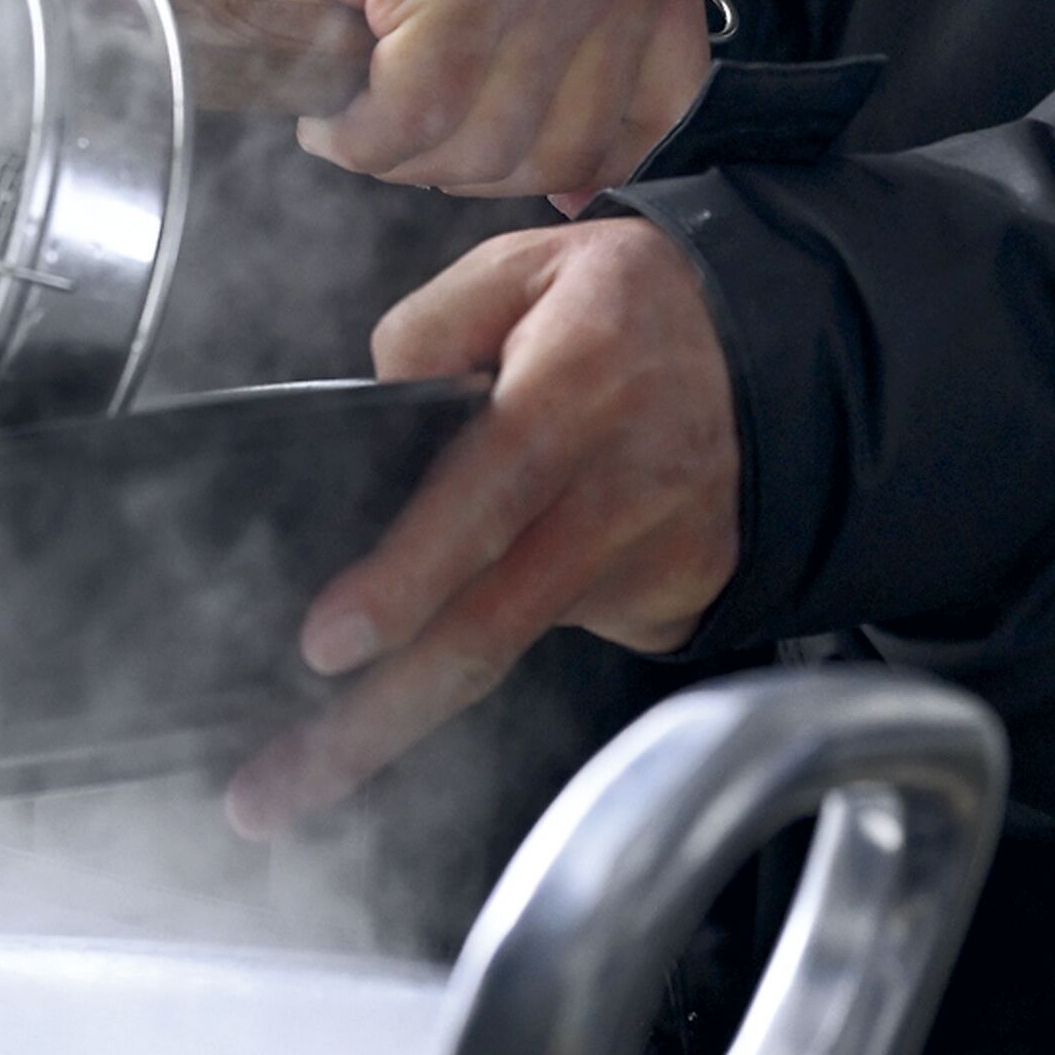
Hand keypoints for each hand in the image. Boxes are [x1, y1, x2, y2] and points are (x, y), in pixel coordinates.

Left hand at [225, 217, 741, 832]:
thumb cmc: (636, 310)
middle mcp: (623, 484)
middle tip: (277, 787)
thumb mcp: (528, 266)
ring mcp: (652, 557)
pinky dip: (486, 650)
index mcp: (578, 382)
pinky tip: (440, 649)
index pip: (487, 493)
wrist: (777, 356)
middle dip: (378, 717)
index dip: (409, 577)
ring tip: (301, 771)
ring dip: (399, 723)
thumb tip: (375, 407)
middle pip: (492, 624)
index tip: (330, 643)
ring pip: (510, 654)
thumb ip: (429, 326)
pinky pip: (552, 635)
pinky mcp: (666, 604)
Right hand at [287, 0, 710, 204]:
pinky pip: (416, 123)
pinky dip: (360, 137)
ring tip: (375, 100)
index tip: (495, 129)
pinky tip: (340, 106)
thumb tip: (582, 198)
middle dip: (469, 162)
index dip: (564, 158)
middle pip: (566, 151)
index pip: (656, 120)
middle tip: (410, 113)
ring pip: (490, 150)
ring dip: (407, 156)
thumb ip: (587, 86)